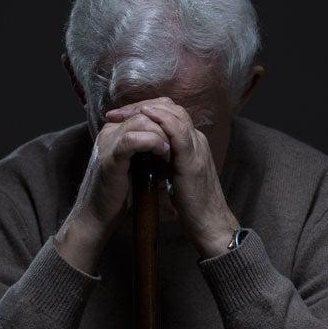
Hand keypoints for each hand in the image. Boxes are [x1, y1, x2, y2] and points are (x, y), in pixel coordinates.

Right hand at [55, 110, 171, 272]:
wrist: (98, 215)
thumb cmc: (121, 192)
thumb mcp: (138, 164)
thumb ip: (148, 148)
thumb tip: (172, 140)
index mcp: (116, 130)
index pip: (146, 108)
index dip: (167, 118)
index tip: (179, 135)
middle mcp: (110, 131)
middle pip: (146, 111)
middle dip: (167, 124)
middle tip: (179, 142)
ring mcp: (108, 143)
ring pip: (141, 121)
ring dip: (163, 133)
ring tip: (173, 150)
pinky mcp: (109, 158)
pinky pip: (132, 140)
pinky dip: (152, 142)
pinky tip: (163, 153)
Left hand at [106, 97, 239, 259]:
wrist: (209, 222)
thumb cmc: (191, 203)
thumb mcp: (176, 175)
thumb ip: (166, 160)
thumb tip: (146, 153)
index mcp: (192, 144)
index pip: (171, 115)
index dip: (147, 110)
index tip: (122, 116)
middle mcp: (197, 141)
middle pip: (173, 109)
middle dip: (143, 106)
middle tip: (118, 112)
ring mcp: (197, 149)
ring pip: (177, 116)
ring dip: (150, 109)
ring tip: (128, 111)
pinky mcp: (193, 161)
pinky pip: (179, 133)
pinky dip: (163, 121)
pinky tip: (147, 116)